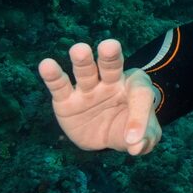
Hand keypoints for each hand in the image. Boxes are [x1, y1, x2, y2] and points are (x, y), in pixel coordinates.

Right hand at [38, 39, 161, 154]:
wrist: (105, 136)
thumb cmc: (130, 128)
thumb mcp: (146, 135)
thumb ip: (145, 137)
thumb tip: (136, 146)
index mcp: (134, 86)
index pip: (140, 94)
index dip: (139, 117)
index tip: (135, 139)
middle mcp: (111, 82)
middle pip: (111, 66)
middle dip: (110, 56)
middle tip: (110, 46)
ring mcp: (88, 89)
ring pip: (85, 71)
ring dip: (82, 61)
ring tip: (79, 50)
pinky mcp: (66, 101)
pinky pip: (59, 86)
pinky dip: (53, 76)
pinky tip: (46, 65)